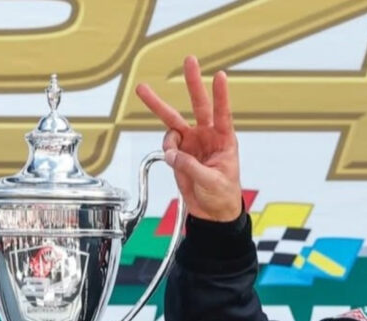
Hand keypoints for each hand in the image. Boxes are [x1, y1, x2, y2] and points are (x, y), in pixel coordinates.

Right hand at [136, 56, 241, 221]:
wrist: (212, 212)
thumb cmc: (222, 196)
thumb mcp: (212, 182)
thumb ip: (192, 167)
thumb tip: (172, 155)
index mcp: (224, 140)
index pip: (223, 114)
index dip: (221, 95)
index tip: (220, 76)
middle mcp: (207, 136)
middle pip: (198, 104)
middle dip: (192, 82)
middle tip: (189, 60)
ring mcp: (192, 142)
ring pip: (173, 119)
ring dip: (157, 104)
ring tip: (142, 90)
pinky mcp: (179, 152)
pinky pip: (167, 144)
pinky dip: (167, 149)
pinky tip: (172, 158)